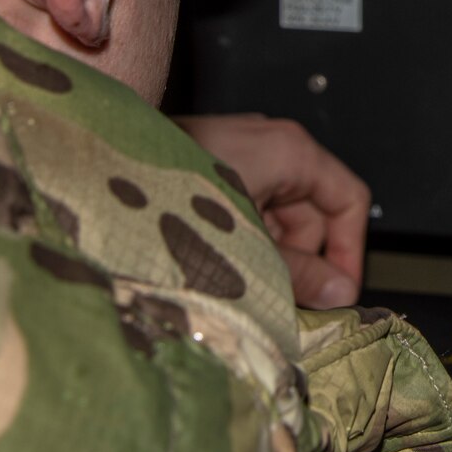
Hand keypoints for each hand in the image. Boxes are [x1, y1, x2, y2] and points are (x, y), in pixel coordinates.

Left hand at [173, 113, 370, 308]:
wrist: (100, 172)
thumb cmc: (178, 197)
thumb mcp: (250, 245)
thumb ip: (298, 272)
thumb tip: (337, 294)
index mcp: (291, 152)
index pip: (349, 199)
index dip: (350, 250)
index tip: (340, 292)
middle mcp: (269, 145)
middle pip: (312, 213)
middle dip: (304, 262)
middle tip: (288, 305)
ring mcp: (237, 155)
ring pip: (276, 217)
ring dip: (271, 258)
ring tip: (245, 290)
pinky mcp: (208, 169)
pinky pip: (246, 210)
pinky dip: (244, 243)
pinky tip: (222, 272)